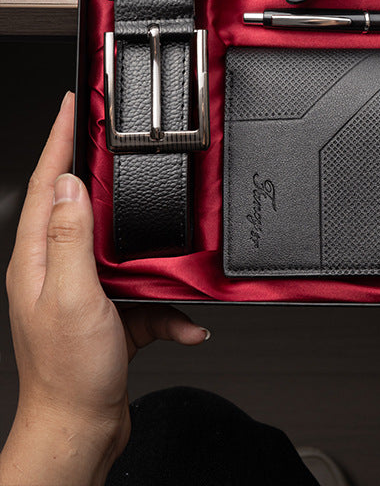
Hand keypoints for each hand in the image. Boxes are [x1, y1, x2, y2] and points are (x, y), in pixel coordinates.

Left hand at [2, 92, 209, 484]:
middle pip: (82, 204)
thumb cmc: (70, 372)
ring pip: (122, 244)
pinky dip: (171, 306)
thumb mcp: (71, 296)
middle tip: (122, 142)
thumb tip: (69, 184)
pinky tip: (187, 322)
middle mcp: (58, 268)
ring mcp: (85, 288)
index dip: (59, 140)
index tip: (72, 105)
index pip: (46, 183)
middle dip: (105, 173)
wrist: (82, 427)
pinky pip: (148, 292)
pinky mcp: (111, 309)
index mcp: (38, 258)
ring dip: (153, 246)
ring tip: (171, 235)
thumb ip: (69, 237)